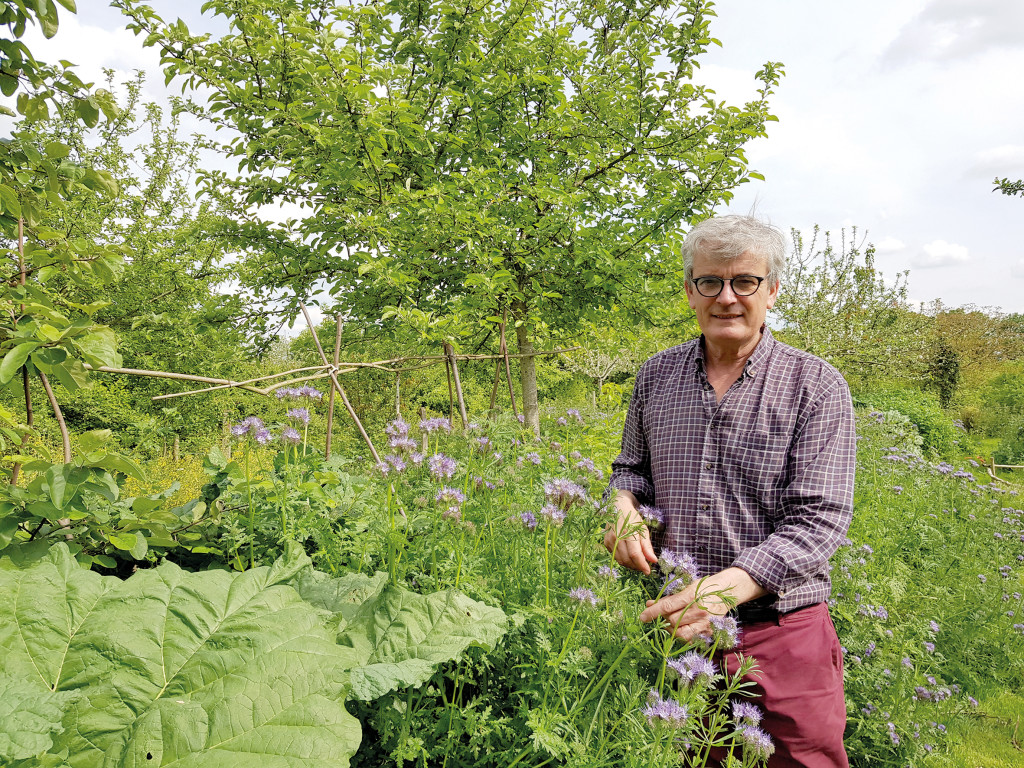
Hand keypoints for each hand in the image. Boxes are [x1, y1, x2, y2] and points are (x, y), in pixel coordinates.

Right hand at [603, 491, 656, 573]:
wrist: (618, 508)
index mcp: (629, 532)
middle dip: (637, 566)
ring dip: (630, 565)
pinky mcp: (606, 542)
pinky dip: (623, 559)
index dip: (642, 565)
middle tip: (644, 566)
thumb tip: (653, 561)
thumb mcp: (643, 530)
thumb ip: (647, 546)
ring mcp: (610, 540)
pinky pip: (615, 556)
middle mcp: (617, 537)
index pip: (635, 555)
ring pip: (620, 560)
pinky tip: (628, 555)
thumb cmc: (633, 519)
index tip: (648, 571)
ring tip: (637, 562)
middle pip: (627, 559)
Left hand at [639, 567, 766, 641]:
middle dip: (663, 620)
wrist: (727, 592)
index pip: (667, 607)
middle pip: (672, 622)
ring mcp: (705, 623)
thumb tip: (649, 604)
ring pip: (680, 633)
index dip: (652, 613)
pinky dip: (682, 636)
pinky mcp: (709, 631)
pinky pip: (691, 638)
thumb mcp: (686, 588)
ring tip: (670, 623)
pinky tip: (681, 629)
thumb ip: (669, 598)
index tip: (642, 617)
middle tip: (661, 616)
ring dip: (671, 630)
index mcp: (691, 596)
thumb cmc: (704, 587)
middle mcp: (698, 611)